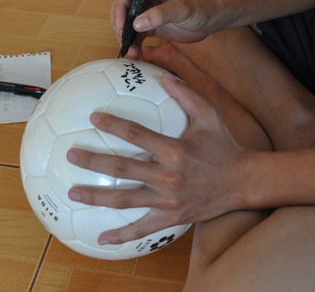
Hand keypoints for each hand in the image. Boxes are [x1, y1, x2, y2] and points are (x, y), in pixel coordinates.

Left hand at [65, 71, 248, 243]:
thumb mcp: (210, 116)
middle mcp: (168, 176)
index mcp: (175, 149)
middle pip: (122, 168)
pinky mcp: (171, 217)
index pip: (137, 134)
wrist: (243, 182)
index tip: (93, 118)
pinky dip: (121, 235)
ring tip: (73, 193)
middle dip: (93, 162)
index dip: (113, 125)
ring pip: (125, 199)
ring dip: (97, 197)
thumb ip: (187, 95)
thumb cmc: (225, 146)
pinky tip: (101, 238)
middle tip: (70, 156)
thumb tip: (165, 76)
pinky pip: (143, 229)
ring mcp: (168, 200)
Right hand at [112, 0, 222, 58]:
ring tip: (132, 53)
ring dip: (126, 39)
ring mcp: (146, 11)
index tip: (121, 25)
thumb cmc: (199, 7)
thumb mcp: (181, 9)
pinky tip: (136, 54)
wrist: (211, 19)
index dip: (120, 8)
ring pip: (127, 24)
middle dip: (120, 26)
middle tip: (124, 41)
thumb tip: (137, 24)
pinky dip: (134, 45)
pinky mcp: (149, 25)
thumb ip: (160, 14)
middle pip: (122, 10)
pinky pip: (136, 35)